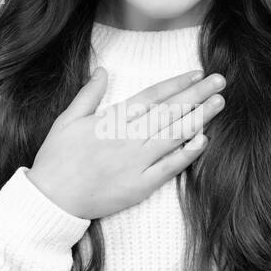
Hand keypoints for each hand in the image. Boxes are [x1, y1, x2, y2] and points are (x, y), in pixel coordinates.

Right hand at [27, 66, 225, 219]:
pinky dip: (187, 154)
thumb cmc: (56, 159)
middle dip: (197, 94)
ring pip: (174, 135)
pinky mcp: (140, 186)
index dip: (177, 83)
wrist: (51, 200)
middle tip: (220, 81)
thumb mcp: (66, 120)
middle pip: (169, 111)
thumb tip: (102, 71)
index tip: (196, 74)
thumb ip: (88, 94)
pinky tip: (203, 140)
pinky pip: (169, 168)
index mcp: (112, 120)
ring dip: (199, 118)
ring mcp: (136, 163)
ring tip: (219, 103)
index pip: (152, 96)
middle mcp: (128, 138)